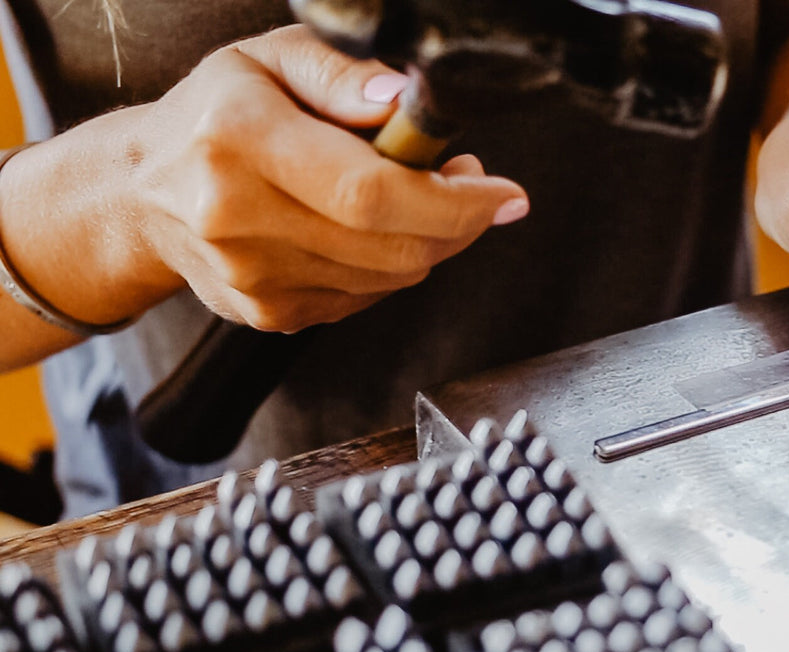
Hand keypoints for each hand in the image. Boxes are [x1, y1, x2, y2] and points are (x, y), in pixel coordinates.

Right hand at [128, 24, 527, 331]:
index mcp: (239, 141)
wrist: (141, 193)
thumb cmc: (218, 116)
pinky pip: (367, 298)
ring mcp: (252, 277)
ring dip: (428, 242)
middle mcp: (238, 217)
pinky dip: (389, 265)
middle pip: (393, 246)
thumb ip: (343, 75)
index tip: (505, 193)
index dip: (455, 202)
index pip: (372, 192)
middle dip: (457, 222)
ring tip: (416, 195)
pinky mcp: (267, 313)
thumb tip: (405, 103)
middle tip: (469, 184)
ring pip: (390, 277)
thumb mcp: (272, 60)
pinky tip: (369, 230)